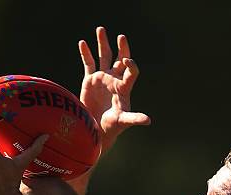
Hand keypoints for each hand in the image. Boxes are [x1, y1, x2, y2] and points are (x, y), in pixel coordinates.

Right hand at [79, 26, 150, 153]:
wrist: (97, 129)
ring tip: (101, 29)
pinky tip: (82, 42)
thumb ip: (135, 119)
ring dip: (103, 43)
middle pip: (120, 59)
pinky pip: (88, 63)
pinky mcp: (90, 81)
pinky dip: (86, 53)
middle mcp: (115, 80)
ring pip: (104, 57)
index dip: (131, 65)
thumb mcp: (124, 121)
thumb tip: (148, 121)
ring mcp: (102, 79)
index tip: (126, 61)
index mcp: (124, 88)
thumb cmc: (113, 127)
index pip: (131, 71)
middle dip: (122, 48)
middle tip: (121, 37)